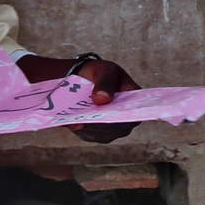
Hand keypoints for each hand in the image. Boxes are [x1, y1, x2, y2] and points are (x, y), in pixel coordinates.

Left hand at [16, 52, 141, 143]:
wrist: (85, 79)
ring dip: (87, 128)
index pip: (130, 115)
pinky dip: (79, 128)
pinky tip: (70, 122)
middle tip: (84, 121)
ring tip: (74, 121)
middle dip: (99, 125)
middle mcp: (124, 121)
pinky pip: (87, 134)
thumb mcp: (106, 71)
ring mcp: (110, 130)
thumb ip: (105, 83)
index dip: (120, 118)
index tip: (106, 115)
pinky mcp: (94, 133)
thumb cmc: (101, 73)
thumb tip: (102, 99)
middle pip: (114, 128)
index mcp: (134, 104)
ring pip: (99, 134)